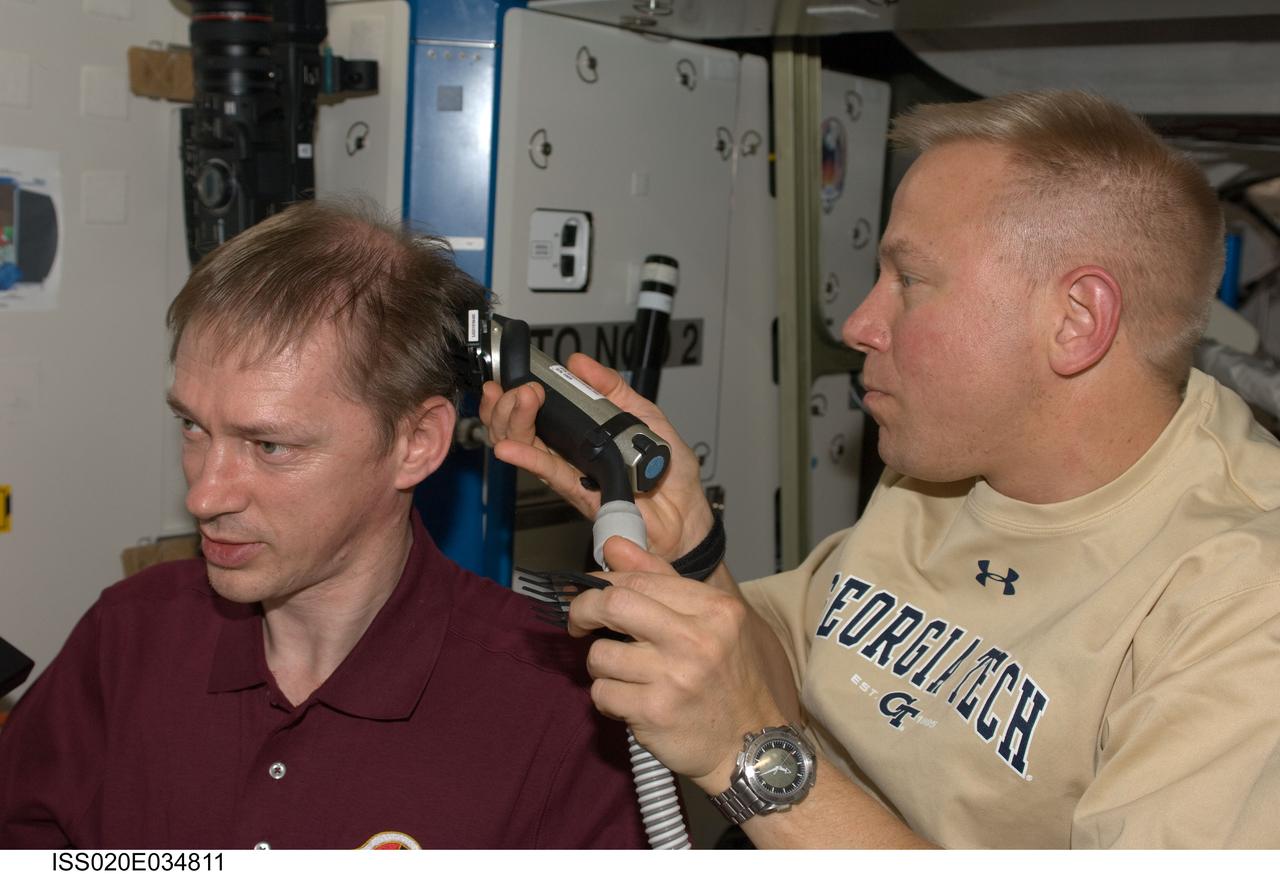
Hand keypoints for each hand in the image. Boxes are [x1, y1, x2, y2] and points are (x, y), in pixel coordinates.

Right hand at [479, 352, 713, 561]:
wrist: (687, 511)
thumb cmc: (668, 471)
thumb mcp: (643, 413)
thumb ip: (611, 388)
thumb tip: (580, 363)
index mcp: (583, 432)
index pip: (539, 411)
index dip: (519, 393)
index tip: (518, 375)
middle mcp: (571, 452)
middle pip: (523, 428)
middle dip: (509, 404)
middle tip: (521, 388)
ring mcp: (573, 472)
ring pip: (527, 447)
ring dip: (514, 421)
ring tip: (521, 401)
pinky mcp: (580, 492)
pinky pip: (549, 473)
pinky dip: (527, 458)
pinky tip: (510, 448)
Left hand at [567, 536, 784, 791]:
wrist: (750, 746)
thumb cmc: (729, 679)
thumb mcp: (713, 620)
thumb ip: (662, 578)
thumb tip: (613, 546)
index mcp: (715, 609)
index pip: (640, 578)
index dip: (603, 583)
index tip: (591, 593)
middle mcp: (696, 639)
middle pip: (613, 604)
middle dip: (583, 610)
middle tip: (579, 623)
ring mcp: (675, 678)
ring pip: (600, 655)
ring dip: (600, 665)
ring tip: (620, 674)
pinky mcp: (655, 713)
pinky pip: (602, 694)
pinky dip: (606, 698)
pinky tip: (628, 701)